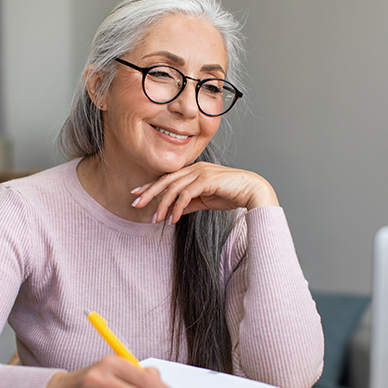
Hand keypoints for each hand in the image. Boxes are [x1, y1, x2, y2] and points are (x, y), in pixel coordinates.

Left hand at [131, 162, 278, 223]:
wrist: (252, 191)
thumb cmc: (231, 194)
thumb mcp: (205, 201)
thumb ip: (189, 203)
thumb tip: (173, 212)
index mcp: (193, 171)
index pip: (167, 178)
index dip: (151, 186)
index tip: (137, 194)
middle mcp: (195, 169)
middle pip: (166, 180)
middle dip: (149, 192)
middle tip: (135, 203)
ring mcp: (201, 173)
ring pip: (174, 188)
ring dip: (162, 204)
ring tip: (155, 218)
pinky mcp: (207, 180)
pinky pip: (186, 194)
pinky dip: (177, 207)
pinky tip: (173, 219)